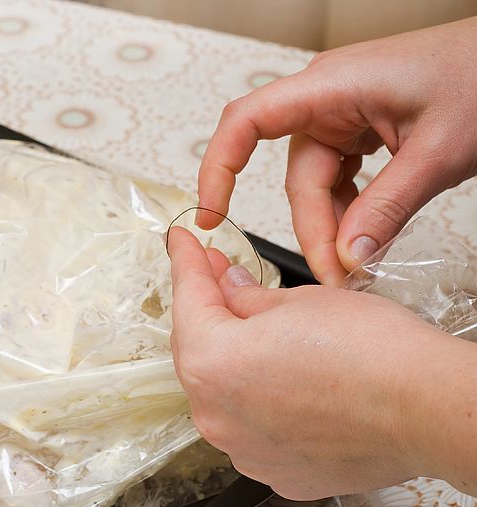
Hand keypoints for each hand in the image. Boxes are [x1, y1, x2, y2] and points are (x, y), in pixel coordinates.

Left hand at [168, 227, 476, 498]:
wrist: (425, 411)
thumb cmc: (374, 355)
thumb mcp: (300, 301)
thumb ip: (248, 297)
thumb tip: (231, 290)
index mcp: (211, 362)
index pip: (187, 298)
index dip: (186, 262)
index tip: (181, 244)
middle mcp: (215, 414)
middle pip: (196, 350)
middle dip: (206, 311)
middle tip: (220, 276)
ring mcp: (243, 449)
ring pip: (222, 393)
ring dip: (232, 360)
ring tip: (258, 329)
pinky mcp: (274, 470)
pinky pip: (252, 427)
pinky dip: (258, 401)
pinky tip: (283, 380)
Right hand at [197, 18, 476, 285]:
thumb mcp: (439, 149)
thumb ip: (389, 206)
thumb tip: (348, 255)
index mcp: (332, 85)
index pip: (247, 122)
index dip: (219, 168)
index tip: (213, 215)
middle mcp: (329, 98)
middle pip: (296, 176)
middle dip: (313, 229)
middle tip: (336, 275)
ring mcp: (345, 114)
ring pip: (318, 184)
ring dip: (335, 226)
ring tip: (359, 262)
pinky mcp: (363, 129)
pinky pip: (342, 179)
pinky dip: (353, 211)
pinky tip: (370, 235)